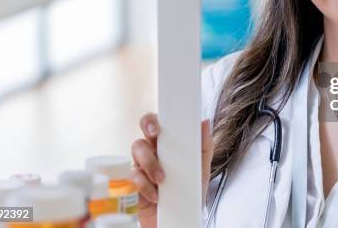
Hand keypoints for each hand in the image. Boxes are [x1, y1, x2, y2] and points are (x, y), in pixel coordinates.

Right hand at [132, 113, 213, 227]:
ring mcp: (141, 168)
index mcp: (168, 147)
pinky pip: (133, 176)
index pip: (158, 125)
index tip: (160, 123)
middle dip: (146, 129)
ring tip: (162, 178)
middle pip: (143, 131)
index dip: (155, 119)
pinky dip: (144, 185)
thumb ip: (203, 147)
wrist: (181, 222)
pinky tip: (156, 195)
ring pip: (137, 150)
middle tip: (155, 135)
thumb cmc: (189, 195)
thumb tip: (204, 121)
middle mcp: (152, 153)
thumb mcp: (201, 170)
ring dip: (150, 162)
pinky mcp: (133, 185)